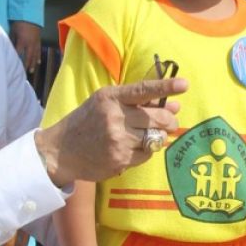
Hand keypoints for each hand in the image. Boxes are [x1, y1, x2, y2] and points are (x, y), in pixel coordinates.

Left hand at [10, 21, 41, 72]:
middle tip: (24, 74)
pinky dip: (38, 56)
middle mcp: (29, 43)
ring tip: (31, 70)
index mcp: (22, 41)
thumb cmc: (19, 22)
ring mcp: (35, 42)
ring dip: (33, 63)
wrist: (30, 14)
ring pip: (34, 55)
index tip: (13, 68)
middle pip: (28, 57)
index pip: (18, 53)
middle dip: (26, 65)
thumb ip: (11, 40)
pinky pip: (38, 50)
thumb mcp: (12, 31)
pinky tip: (38, 62)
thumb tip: (7, 49)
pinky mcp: (39, 40)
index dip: (16, 61)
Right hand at [37, 77, 187, 185]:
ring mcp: (117, 140)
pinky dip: (146, 151)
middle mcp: (115, 117)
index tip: (184, 84)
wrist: (61, 150)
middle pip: (158, 118)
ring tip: (150, 135)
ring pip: (156, 138)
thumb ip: (138, 102)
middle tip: (171, 122)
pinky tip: (134, 147)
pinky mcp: (119, 160)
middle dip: (170, 120)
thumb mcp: (106, 102)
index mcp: (112, 97)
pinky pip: (146, 155)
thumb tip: (174, 105)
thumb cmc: (87, 121)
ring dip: (159, 137)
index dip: (166, 87)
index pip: (144, 90)